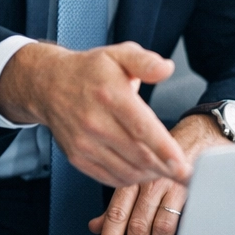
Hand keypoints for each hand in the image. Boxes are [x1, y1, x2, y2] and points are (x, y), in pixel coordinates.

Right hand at [0, 40, 188, 185]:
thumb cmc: (89, 70)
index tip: (183, 164)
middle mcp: (94, 122)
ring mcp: (84, 143)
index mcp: (109, 95)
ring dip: (150, 175)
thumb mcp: (119, 54)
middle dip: (166, 168)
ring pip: (125, 170)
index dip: (164, 149)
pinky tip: (144, 172)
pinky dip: (130, 179)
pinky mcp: (77, 157)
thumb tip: (167, 68)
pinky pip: (109, 177)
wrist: (48, 85)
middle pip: (137, 154)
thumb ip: (145, 62)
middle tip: (186, 175)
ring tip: (168, 172)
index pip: (141, 128)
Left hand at [88, 113, 227, 234]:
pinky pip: (187, 220)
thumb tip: (95, 226)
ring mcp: (175, 186)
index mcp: (133, 179)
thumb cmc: (167, 157)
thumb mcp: (137, 175)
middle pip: (138, 225)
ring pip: (161, 226)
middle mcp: (151, 182)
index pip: (117, 214)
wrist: (202, 133)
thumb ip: (118, 203)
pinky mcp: (197, 190)